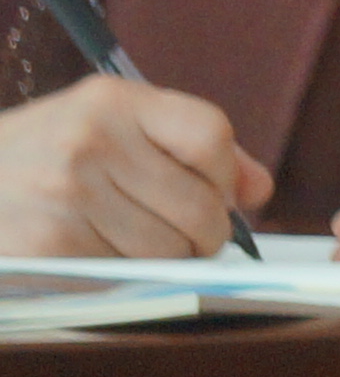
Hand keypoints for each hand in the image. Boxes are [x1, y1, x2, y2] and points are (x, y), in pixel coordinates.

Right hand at [0, 77, 269, 255]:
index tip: (211, 192)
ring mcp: (67, 192)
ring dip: (168, 260)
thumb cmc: (45, 158)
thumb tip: (258, 190)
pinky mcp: (49, 243)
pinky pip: (128, 273)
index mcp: (111, 101)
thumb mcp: (107, 127)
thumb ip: (189, 148)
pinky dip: (127, 275)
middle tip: (184, 236)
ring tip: (135, 243)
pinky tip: (100, 254)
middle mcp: (90, 140)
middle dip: (205, 233)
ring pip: (169, 249)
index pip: (209, 135)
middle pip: (200, 205)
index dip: (223, 176)